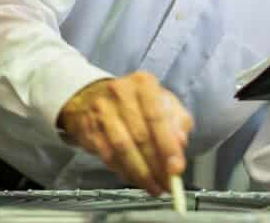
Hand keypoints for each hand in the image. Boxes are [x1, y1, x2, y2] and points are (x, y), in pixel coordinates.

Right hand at [58, 71, 193, 194]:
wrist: (97, 95)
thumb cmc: (138, 102)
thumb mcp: (165, 103)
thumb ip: (178, 122)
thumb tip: (180, 144)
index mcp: (144, 83)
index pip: (156, 116)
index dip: (167, 145)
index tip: (176, 168)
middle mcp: (120, 92)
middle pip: (140, 136)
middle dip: (156, 165)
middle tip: (167, 184)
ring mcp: (102, 110)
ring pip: (122, 148)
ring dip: (140, 173)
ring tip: (153, 186)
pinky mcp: (89, 128)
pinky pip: (108, 156)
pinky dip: (124, 172)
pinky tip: (135, 179)